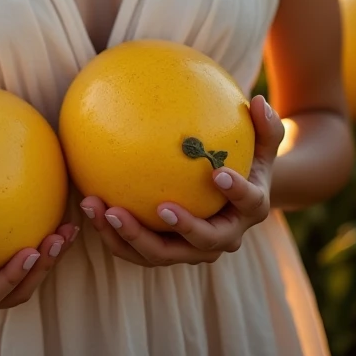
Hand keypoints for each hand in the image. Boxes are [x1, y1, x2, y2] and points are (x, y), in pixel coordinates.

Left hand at [79, 94, 284, 267]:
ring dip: (130, 236)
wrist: (233, 198)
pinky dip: (113, 235)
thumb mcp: (263, 144)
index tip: (217, 174)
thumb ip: (265, 125)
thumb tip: (259, 100)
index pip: (247, 203)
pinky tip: (90, 207)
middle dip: (180, 228)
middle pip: (201, 243)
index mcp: (249, 210)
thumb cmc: (247, 162)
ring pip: (160, 254)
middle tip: (159, 207)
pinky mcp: (165, 251)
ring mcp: (191, 250)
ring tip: (103, 208)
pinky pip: (135, 249)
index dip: (235, 192)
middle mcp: (222, 238)